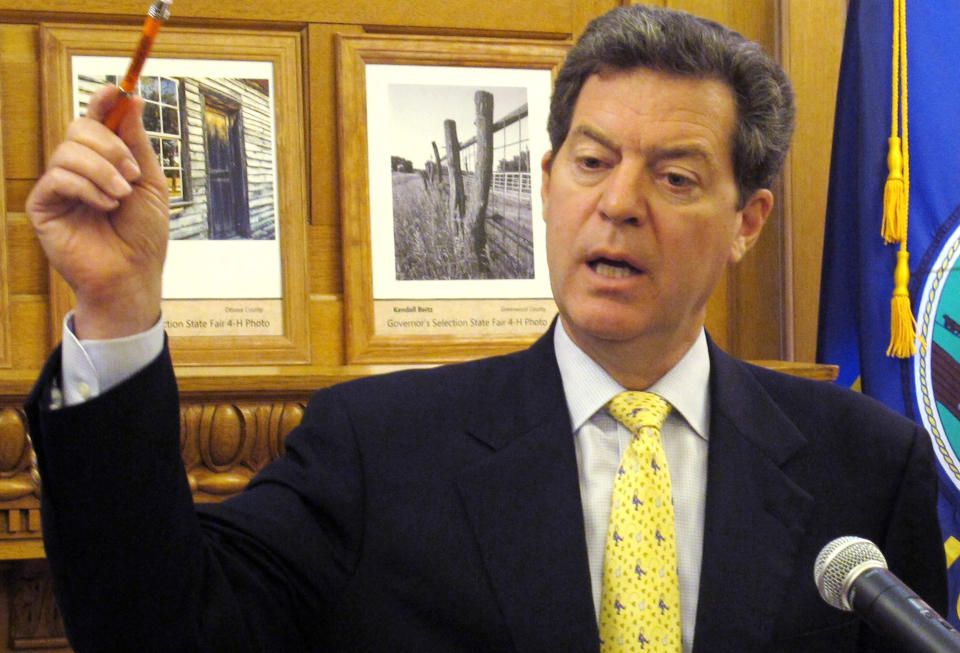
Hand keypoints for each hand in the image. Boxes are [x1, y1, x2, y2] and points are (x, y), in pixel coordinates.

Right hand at [26, 85, 168, 338]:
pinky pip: (57, 177)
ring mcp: (59, 186)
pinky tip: (105, 206)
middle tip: (131, 174)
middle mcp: (79, 168)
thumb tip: (131, 98)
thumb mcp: (149, 182)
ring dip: (102, 170)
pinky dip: (86, 188)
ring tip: (120, 197)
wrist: (133, 274)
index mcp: (105, 160)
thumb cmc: (143, 234)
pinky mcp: (44, 205)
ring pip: (68, 150)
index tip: (116, 91)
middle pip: (79, 127)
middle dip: (110, 145)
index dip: (103, 101)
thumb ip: (136, 143)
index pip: (96, 119)